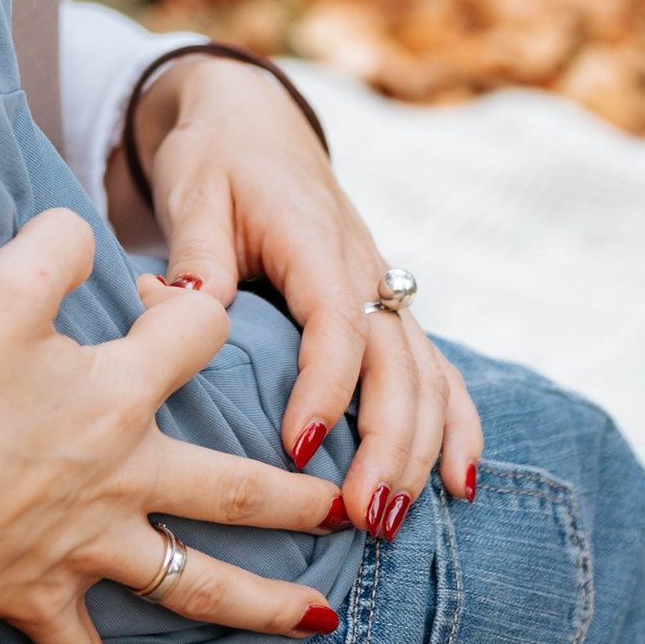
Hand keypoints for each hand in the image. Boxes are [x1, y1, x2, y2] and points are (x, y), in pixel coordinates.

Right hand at [0, 210, 348, 643]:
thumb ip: (53, 243)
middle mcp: (124, 478)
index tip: (174, 302)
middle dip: (297, 498)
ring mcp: (87, 547)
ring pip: (193, 584)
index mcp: (119, 396)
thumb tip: (84, 227)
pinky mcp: (39, 597)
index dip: (195, 307)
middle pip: (234, 489)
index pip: (199, 334)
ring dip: (260, 604)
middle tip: (348, 508)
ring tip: (319, 621)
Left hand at [121, 56, 481, 537]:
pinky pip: (434, 370)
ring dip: (419, 450)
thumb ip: (197, 251)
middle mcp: (366, 268)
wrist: (251, 121)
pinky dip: (455, 425)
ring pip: (424, 376)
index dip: (324, 388)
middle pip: (395, 364)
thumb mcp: (194, 191)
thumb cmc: (216, 159)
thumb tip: (184, 305)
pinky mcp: (385, 308)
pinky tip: (460, 484)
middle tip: (362, 517)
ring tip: (394, 522)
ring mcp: (384, 289)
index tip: (295, 448)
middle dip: (386, 445)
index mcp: (316, 239)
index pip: (336, 322)